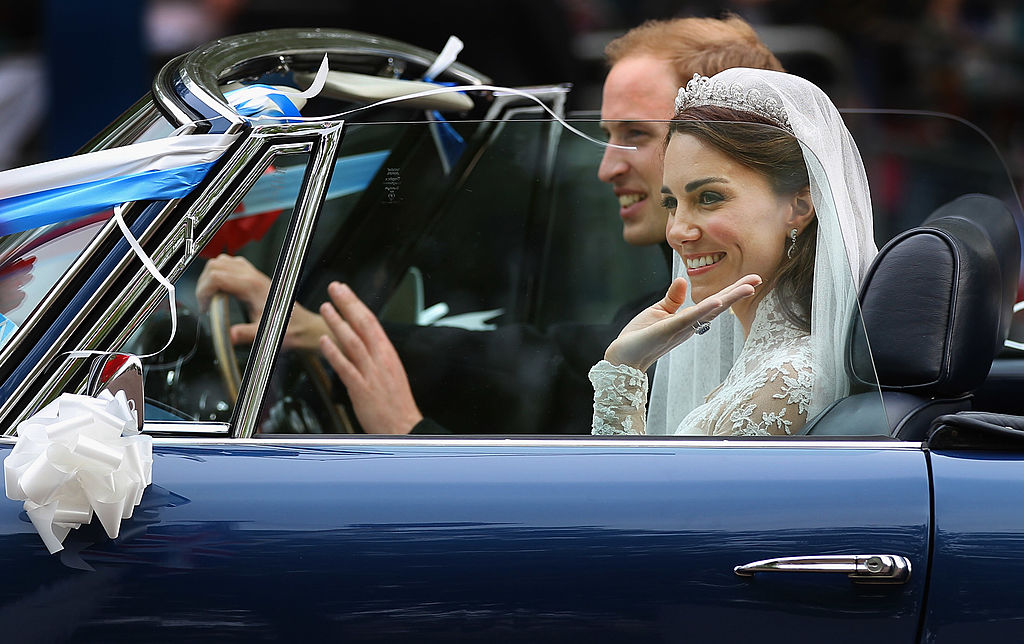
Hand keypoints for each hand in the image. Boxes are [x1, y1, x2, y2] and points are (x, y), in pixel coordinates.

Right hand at [196, 253, 328, 350]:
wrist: (304, 327)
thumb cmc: (289, 330)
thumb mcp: (267, 335)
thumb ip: (247, 334)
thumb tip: (229, 335)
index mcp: (253, 287)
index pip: (216, 276)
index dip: (203, 291)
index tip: (204, 308)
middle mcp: (253, 276)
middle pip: (215, 265)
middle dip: (203, 283)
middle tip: (206, 304)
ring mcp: (254, 275)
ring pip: (222, 261)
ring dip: (210, 277)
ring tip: (212, 298)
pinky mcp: (255, 277)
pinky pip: (231, 265)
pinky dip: (220, 274)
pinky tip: (222, 291)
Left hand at [319, 281, 422, 434]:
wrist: (405, 428)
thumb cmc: (396, 405)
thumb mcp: (389, 374)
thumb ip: (375, 358)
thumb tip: (361, 343)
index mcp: (388, 354)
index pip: (372, 322)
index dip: (357, 304)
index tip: (346, 292)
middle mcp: (381, 360)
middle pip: (363, 325)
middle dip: (348, 303)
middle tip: (335, 288)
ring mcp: (372, 373)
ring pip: (353, 341)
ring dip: (338, 322)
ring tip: (326, 307)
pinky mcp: (362, 389)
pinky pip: (346, 367)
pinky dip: (334, 353)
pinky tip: (324, 341)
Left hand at [604, 274, 761, 371]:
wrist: (624, 354)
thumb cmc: (641, 335)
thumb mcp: (659, 311)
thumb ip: (673, 298)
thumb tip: (682, 279)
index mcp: (690, 319)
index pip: (715, 301)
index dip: (732, 290)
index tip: (752, 279)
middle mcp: (690, 324)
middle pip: (718, 305)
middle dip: (738, 292)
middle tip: (759, 278)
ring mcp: (681, 328)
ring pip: (709, 311)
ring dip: (729, 299)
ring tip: (748, 287)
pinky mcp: (669, 329)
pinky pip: (689, 318)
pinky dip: (703, 310)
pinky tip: (717, 301)